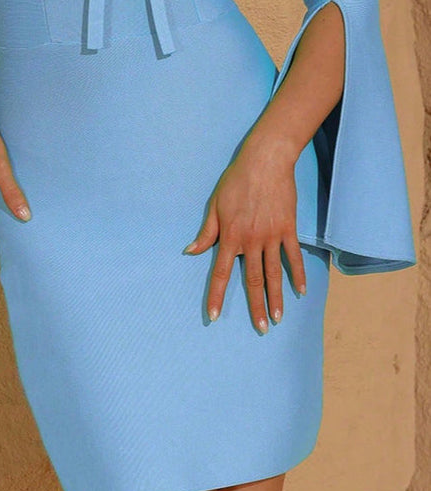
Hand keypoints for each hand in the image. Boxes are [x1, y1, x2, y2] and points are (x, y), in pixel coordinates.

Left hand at [183, 135, 306, 331]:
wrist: (265, 162)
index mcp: (230, 236)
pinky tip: (300, 292)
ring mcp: (272, 236)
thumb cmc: (236, 181)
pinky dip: (297, 275)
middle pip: (253, 280)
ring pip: (274, 273)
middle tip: (260, 328)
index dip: (217, 296)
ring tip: (277, 319)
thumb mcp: (215, 205)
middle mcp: (251, 241)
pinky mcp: (288, 229)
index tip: (214, 316)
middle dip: (255, 307)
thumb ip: (206, 232)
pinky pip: (293, 256)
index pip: (221, 272)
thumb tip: (190, 252)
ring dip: (276, 298)